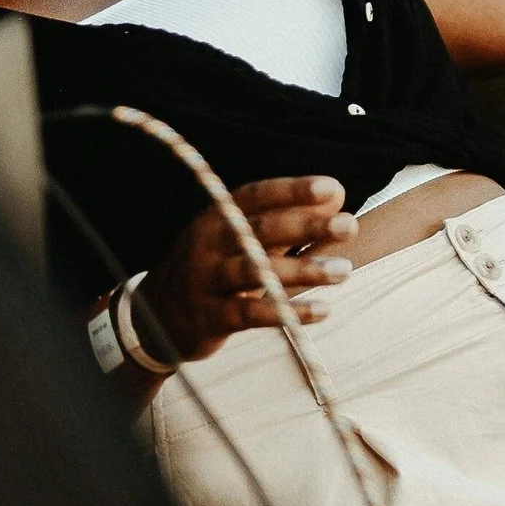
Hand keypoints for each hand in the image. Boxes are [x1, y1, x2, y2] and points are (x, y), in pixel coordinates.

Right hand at [137, 176, 357, 362]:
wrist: (155, 315)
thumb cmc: (213, 269)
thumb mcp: (242, 240)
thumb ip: (288, 223)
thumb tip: (338, 199)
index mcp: (218, 217)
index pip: (257, 196)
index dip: (293, 190)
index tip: (332, 188)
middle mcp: (209, 243)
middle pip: (260, 229)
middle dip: (306, 225)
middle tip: (349, 225)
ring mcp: (207, 280)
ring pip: (256, 270)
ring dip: (303, 269)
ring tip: (343, 270)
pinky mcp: (211, 317)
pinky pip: (253, 314)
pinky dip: (288, 312)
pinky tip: (322, 310)